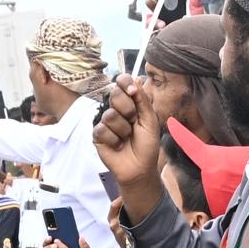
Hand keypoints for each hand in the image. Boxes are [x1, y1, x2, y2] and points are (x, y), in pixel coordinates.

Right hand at [90, 77, 163, 211]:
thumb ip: (143, 100)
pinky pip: (102, 129)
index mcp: (130, 102)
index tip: (132, 91)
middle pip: (114, 94)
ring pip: (110, 115)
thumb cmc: (147, 144)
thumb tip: (135, 79)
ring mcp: (106, 121)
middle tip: (134, 122)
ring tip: (127, 138)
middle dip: (128, 110)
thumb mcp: (151, 120)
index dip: (125, 83)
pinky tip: (118, 145)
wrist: (140, 167)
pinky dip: (114, 140)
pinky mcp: (98, 134)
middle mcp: (116, 109)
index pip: (122, 82)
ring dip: (123, 130)